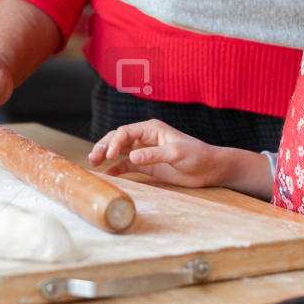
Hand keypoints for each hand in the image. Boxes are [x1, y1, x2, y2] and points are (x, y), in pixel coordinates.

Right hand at [89, 119, 272, 197]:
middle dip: (104, 146)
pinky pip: (127, 165)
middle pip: (118, 139)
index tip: (110, 155)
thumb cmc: (197, 156)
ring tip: (94, 163)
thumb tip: (132, 156)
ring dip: (107, 155)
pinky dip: (117, 168)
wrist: (210, 169)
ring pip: (120, 151)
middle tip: (93, 158)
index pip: (126, 132)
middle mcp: (145, 138)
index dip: (115, 142)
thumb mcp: (177, 154)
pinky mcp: (148, 165)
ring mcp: (145, 152)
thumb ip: (154, 155)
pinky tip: (108, 173)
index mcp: (151, 129)